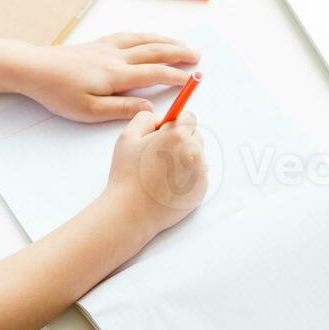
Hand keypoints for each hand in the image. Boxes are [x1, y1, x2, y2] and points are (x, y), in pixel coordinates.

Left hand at [20, 33, 198, 121]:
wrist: (34, 69)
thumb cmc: (59, 93)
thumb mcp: (90, 111)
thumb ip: (122, 110)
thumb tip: (150, 109)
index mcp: (117, 74)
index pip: (154, 73)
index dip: (175, 75)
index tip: (191, 79)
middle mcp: (116, 56)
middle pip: (154, 50)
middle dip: (178, 53)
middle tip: (197, 56)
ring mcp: (107, 47)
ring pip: (144, 39)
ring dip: (166, 40)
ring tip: (182, 44)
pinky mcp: (98, 44)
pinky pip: (129, 35)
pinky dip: (146, 35)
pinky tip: (149, 37)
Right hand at [102, 110, 207, 242]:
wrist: (131, 212)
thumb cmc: (127, 174)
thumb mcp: (128, 136)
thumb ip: (146, 118)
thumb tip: (162, 118)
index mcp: (178, 136)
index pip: (189, 117)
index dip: (175, 122)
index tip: (165, 131)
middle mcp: (194, 153)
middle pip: (194, 135)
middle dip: (180, 140)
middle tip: (158, 154)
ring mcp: (200, 173)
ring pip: (196, 156)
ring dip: (184, 158)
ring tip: (161, 172)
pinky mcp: (201, 190)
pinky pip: (197, 175)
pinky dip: (186, 177)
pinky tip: (167, 185)